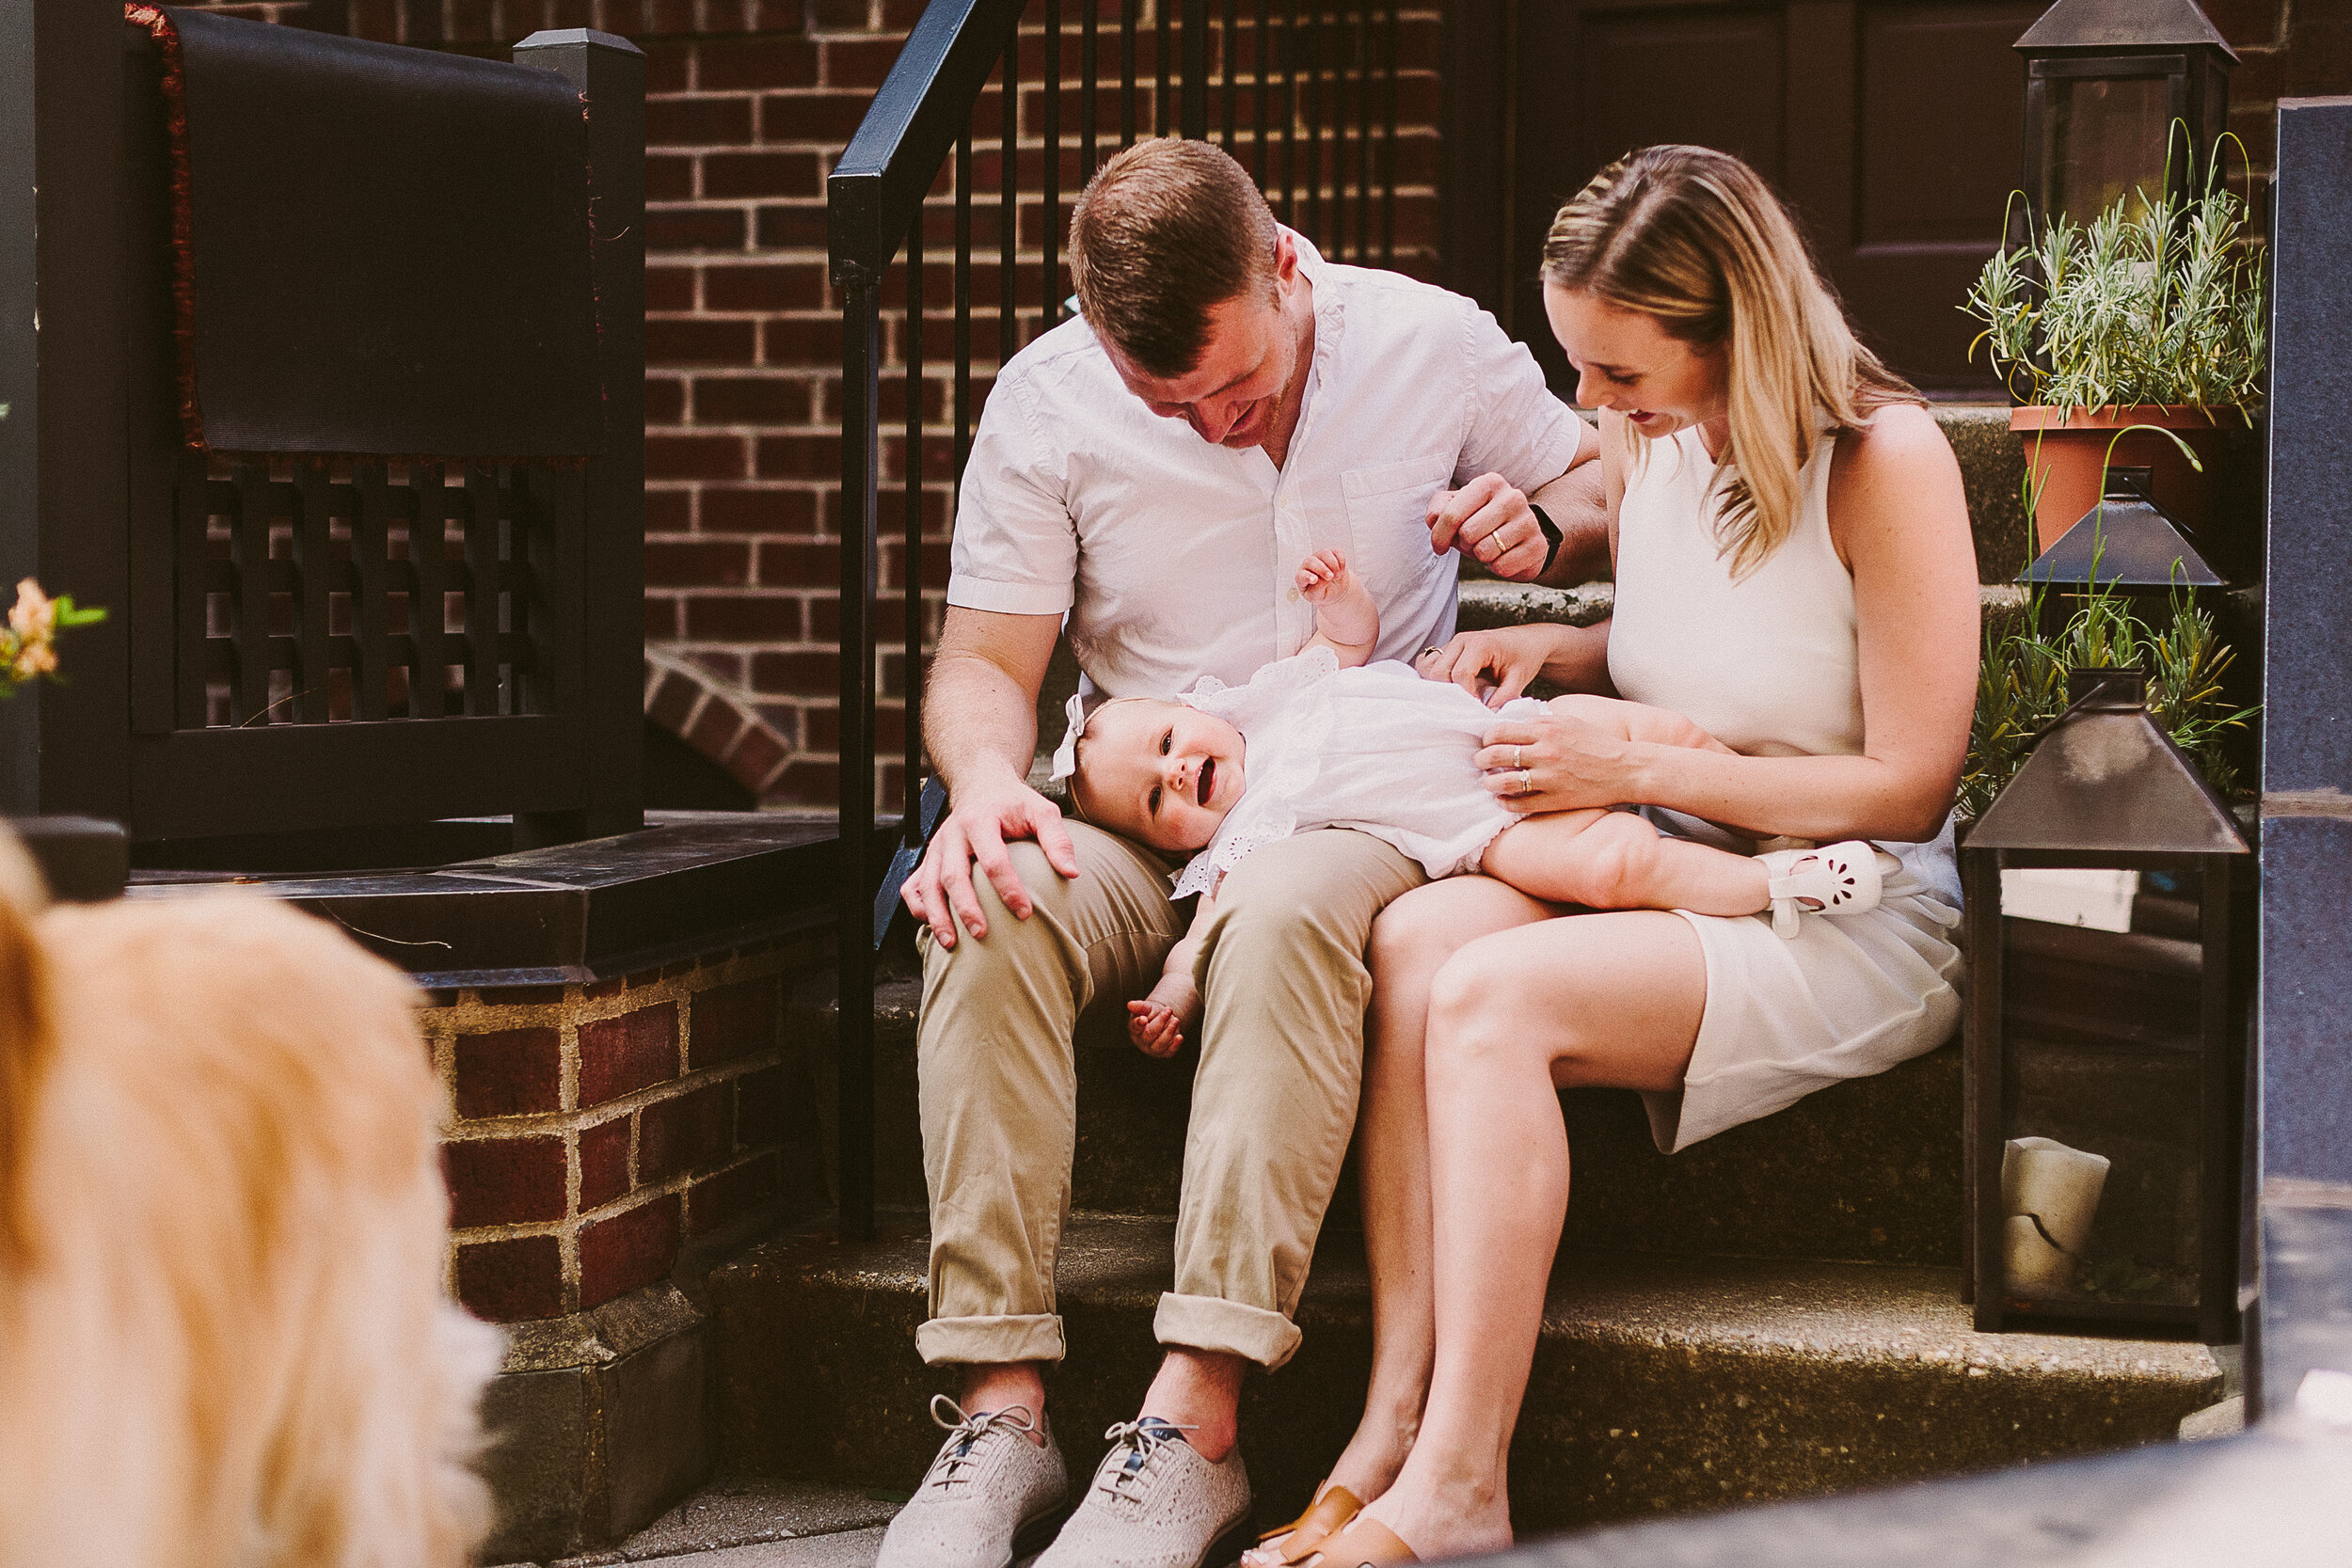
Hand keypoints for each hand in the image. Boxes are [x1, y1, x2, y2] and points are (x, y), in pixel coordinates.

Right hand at [901, 774, 1081, 948]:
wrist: (981, 784)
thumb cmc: (1014, 802)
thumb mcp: (1041, 810)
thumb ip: (1057, 839)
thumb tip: (1072, 873)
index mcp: (981, 820)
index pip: (993, 860)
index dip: (1008, 888)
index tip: (1025, 913)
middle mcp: (953, 834)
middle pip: (952, 875)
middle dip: (966, 907)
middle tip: (982, 934)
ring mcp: (937, 847)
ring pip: (928, 884)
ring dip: (938, 915)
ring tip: (950, 943)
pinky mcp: (929, 857)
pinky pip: (913, 884)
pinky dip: (917, 906)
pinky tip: (929, 925)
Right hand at [1126, 999, 1186, 1056]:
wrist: (1164, 1019)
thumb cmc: (1151, 1013)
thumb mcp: (1146, 1007)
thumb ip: (1139, 1006)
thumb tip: (1130, 1004)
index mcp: (1135, 1030)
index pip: (1135, 1028)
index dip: (1139, 1024)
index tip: (1143, 1019)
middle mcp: (1142, 1042)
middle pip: (1149, 1035)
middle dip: (1160, 1022)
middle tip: (1168, 1010)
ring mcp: (1153, 1049)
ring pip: (1160, 1044)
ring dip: (1169, 1031)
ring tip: (1175, 1020)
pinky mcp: (1165, 1053)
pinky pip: (1170, 1051)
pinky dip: (1175, 1045)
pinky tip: (1179, 1037)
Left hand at [1294, 547, 1352, 603]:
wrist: (1335, 589)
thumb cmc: (1322, 593)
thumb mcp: (1317, 597)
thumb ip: (1316, 589)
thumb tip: (1322, 580)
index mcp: (1302, 577)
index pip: (1301, 575)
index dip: (1307, 576)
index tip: (1314, 580)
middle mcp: (1308, 565)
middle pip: (1311, 561)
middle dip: (1322, 569)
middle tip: (1330, 577)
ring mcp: (1319, 557)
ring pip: (1324, 554)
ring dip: (1333, 565)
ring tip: (1338, 576)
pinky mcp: (1331, 554)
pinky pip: (1336, 552)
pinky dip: (1341, 561)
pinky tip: (1341, 570)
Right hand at [1413, 624, 1571, 707]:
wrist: (1527, 641)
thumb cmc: (1524, 658)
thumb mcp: (1519, 680)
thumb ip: (1503, 699)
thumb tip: (1485, 716)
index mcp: (1480, 644)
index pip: (1460, 674)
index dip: (1466, 696)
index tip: (1478, 708)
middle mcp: (1461, 640)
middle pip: (1438, 672)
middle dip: (1450, 692)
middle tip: (1467, 704)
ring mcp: (1452, 643)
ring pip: (1427, 667)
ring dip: (1438, 685)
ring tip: (1457, 695)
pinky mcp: (1447, 649)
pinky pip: (1427, 663)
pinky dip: (1431, 676)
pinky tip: (1448, 686)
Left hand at [1427, 472, 1547, 580]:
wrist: (1519, 538)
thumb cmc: (1480, 522)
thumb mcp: (1456, 508)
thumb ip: (1438, 508)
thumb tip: (1435, 519)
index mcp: (1489, 483)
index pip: (1452, 514)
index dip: (1439, 536)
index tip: (1439, 546)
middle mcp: (1512, 497)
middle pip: (1467, 534)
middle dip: (1463, 544)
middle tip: (1472, 542)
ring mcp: (1528, 521)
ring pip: (1484, 551)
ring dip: (1480, 556)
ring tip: (1488, 547)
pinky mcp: (1537, 546)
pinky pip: (1501, 567)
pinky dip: (1496, 567)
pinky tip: (1503, 556)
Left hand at [1472, 707, 1634, 814]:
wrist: (1627, 769)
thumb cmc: (1598, 745)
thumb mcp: (1569, 722)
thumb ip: (1541, 722)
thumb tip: (1514, 723)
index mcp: (1547, 730)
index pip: (1500, 731)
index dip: (1486, 739)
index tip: (1486, 744)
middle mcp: (1545, 752)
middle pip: (1495, 755)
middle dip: (1481, 760)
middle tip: (1481, 764)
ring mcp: (1549, 777)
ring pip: (1502, 781)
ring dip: (1489, 783)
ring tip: (1489, 783)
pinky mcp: (1556, 799)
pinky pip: (1519, 804)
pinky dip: (1505, 802)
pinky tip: (1503, 800)